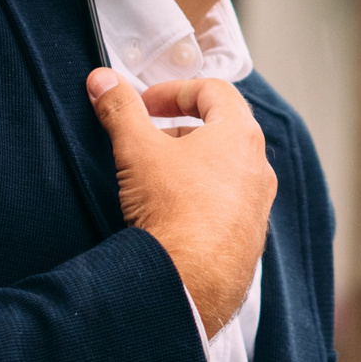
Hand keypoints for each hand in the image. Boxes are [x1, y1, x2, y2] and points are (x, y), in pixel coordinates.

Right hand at [87, 69, 276, 334]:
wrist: (190, 282)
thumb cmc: (173, 209)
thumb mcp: (137, 149)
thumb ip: (119, 109)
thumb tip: (102, 80)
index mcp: (240, 135)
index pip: (213, 91)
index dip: (174, 90)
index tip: (144, 104)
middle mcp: (258, 168)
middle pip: (222, 130)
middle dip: (180, 128)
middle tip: (147, 139)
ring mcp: (258, 206)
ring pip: (226, 171)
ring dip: (192, 165)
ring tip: (156, 178)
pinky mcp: (249, 240)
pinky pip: (227, 208)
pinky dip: (201, 200)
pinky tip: (172, 216)